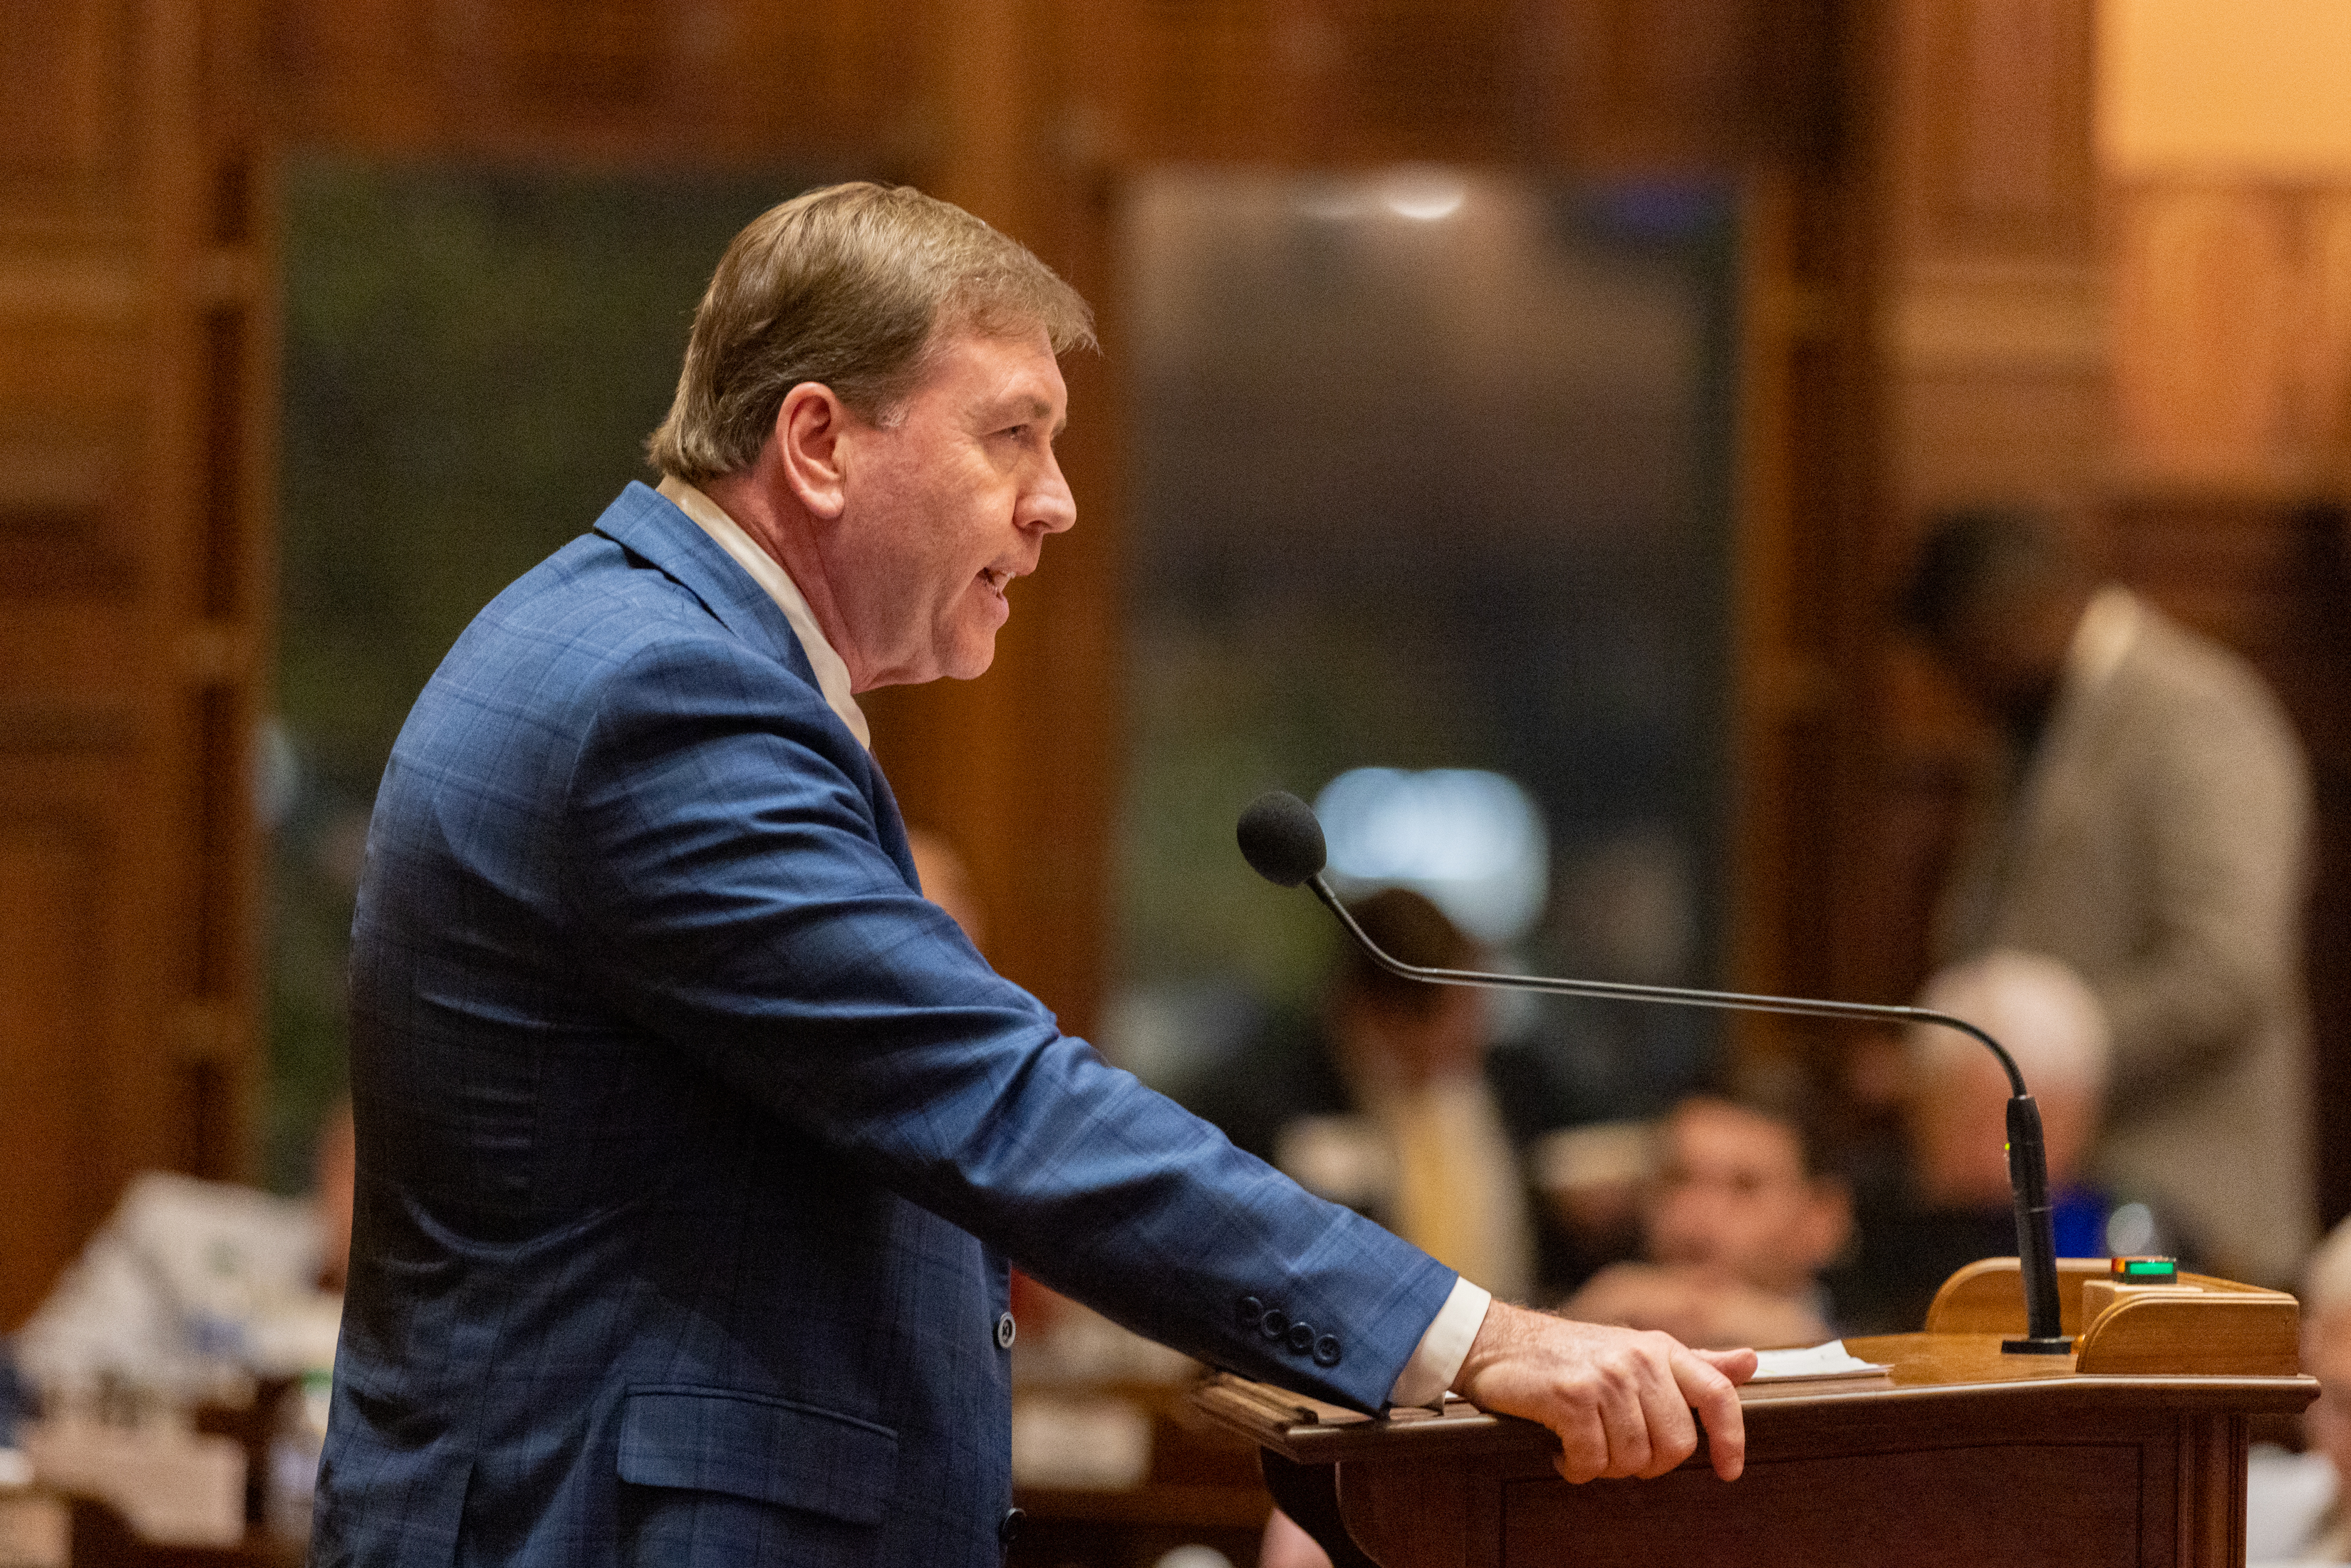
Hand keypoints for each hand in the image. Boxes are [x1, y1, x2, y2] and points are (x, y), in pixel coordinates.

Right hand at [1453, 1299, 1757, 1483]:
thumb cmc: (1571, 1354)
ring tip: (1584, 1448)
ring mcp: (1606, 1376)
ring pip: (1633, 1458)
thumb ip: (1695, 1363)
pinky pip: (1592, 1461)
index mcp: (1660, 1348)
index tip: (1729, 1472)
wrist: (1498, 1342)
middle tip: (1618, 1454)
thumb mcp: (1638, 1351)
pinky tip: (1562, 1452)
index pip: (1717, 1393)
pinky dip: (1576, 1468)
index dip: (1731, 1438)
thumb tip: (1750, 1362)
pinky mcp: (1571, 1396)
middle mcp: (1638, 1359)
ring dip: (1606, 1467)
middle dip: (1648, 1464)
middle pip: (1676, 1444)